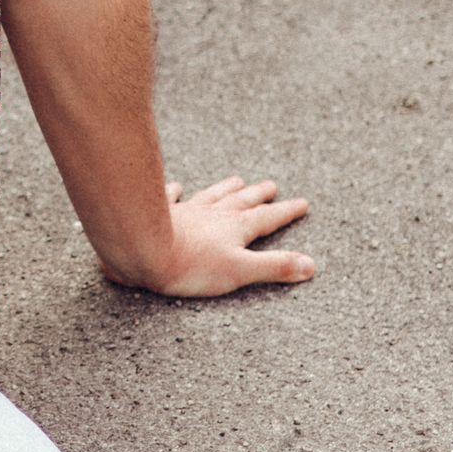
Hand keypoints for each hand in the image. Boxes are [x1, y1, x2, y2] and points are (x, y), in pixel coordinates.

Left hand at [124, 176, 316, 297]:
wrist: (142, 249)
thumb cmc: (190, 265)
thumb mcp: (240, 271)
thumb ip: (274, 267)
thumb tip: (311, 265)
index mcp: (235, 228)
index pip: (267, 218)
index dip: (285, 212)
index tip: (302, 203)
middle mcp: (213, 215)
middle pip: (240, 201)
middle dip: (258, 195)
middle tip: (271, 185)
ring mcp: (186, 212)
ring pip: (211, 196)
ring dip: (225, 189)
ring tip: (236, 180)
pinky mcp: (160, 214)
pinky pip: (171, 199)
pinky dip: (176, 192)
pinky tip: (177, 186)